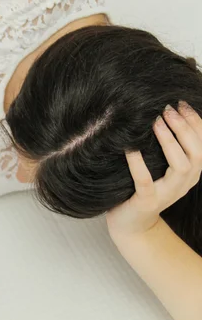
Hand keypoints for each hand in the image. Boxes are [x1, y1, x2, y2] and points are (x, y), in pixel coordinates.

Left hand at [107, 102, 201, 238]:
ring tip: (156, 122)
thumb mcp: (160, 167)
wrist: (132, 224)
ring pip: (180, 166)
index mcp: (191, 172)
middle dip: (184, 128)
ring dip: (170, 142)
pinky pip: (145, 181)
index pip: (201, 144)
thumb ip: (166, 147)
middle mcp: (184, 182)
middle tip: (167, 109)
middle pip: (196, 152)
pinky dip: (139, 164)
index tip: (181, 102)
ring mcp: (167, 193)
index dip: (195, 122)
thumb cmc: (144, 189)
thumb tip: (160, 113)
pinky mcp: (147, 200)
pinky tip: (131, 149)